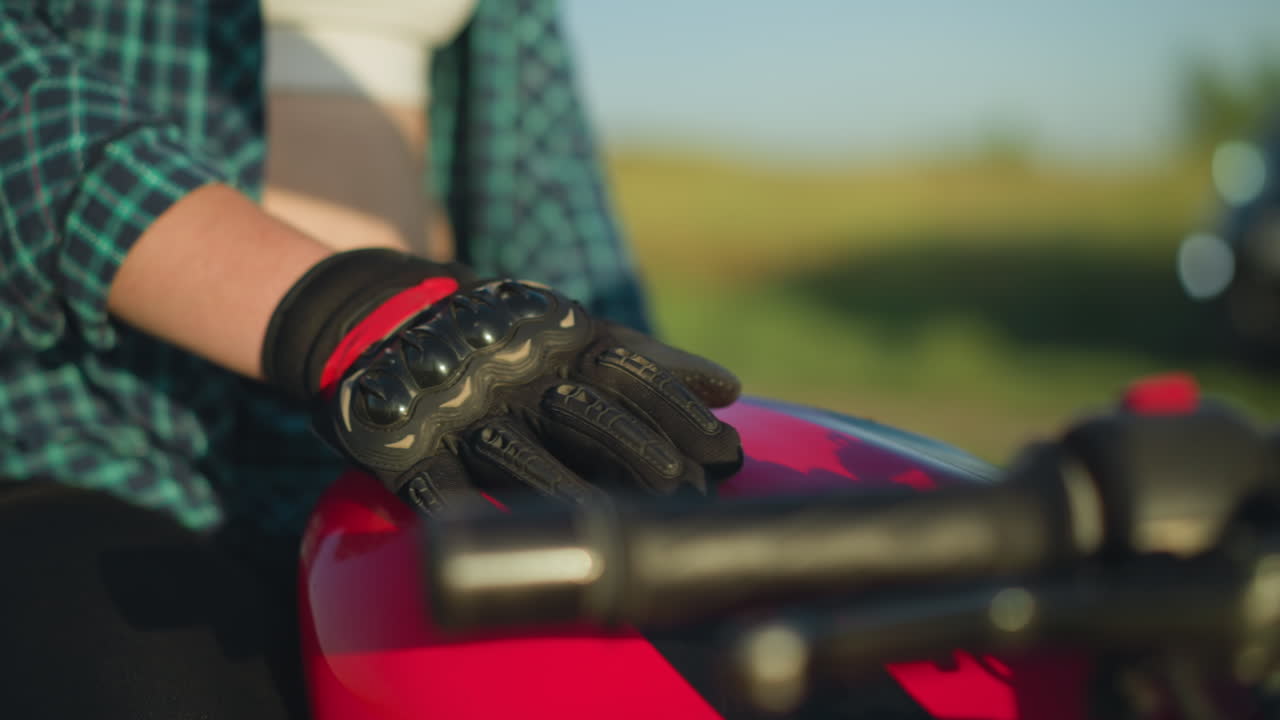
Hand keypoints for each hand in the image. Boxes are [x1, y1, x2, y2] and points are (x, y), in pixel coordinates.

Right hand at [286, 266, 741, 513]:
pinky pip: (439, 487)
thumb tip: (728, 390)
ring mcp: (459, 410)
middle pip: (586, 415)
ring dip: (573, 492)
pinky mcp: (406, 447)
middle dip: (641, 455)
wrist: (381, 317)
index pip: (631, 374)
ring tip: (622, 530)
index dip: (679, 412)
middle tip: (689, 495)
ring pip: (521, 456)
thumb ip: (645, 361)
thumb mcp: (571, 332)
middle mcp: (513, 374)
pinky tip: (510, 539)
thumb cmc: (502, 337)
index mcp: (557, 343)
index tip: (726, 453)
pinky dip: (471, 515)